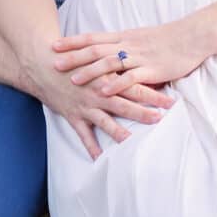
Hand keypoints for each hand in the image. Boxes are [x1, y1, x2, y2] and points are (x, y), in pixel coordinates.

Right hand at [24, 55, 172, 160]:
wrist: (44, 64)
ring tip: (134, 141)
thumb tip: (141, 68)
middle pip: (125, 103)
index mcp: (107, 75)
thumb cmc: (74, 59)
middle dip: (145, 111)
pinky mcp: (73, 115)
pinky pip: (83, 134)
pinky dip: (91, 147)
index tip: (172, 100)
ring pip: (106, 121)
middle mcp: (98, 91)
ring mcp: (85, 104)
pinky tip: (100, 159)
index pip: (135, 85)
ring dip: (121, 131)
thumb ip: (117, 65)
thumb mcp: (96, 57)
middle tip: (162, 119)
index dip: (154, 93)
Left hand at [53, 17, 211, 97]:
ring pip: (109, 63)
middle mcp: (127, 45)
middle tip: (53, 63)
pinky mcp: (151, 69)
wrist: (192, 36)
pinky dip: (115, 84)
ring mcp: (139, 57)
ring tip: (73, 80)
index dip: (73, 42)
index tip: (54, 45)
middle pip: (95, 50)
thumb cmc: (167, 38)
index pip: (93, 37)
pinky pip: (130, 77)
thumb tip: (107, 51)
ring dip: (89, 72)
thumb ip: (124, 44)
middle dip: (73, 57)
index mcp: (124, 37)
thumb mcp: (141, 38)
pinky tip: (103, 92)